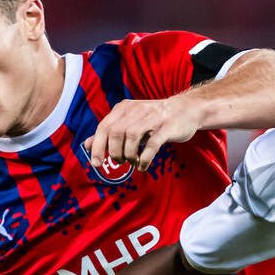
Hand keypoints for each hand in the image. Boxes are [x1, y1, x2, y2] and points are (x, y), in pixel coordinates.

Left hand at [83, 96, 198, 171]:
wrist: (186, 110)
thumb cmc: (154, 120)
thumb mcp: (129, 123)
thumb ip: (109, 133)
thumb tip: (88, 145)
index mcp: (124, 109)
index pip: (104, 127)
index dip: (98, 147)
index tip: (96, 164)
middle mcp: (136, 110)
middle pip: (116, 132)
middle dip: (114, 152)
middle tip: (120, 162)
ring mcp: (152, 118)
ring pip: (132, 136)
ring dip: (129, 155)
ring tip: (133, 162)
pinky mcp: (167, 127)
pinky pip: (152, 144)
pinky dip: (145, 158)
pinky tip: (142, 165)